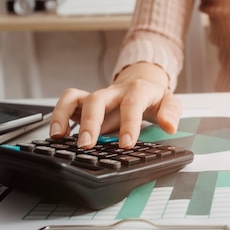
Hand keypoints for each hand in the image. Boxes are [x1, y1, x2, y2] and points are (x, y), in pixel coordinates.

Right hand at [49, 62, 181, 148]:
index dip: (128, 123)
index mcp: (137, 91)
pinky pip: (68, 102)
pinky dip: (58, 114)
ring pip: (76, 98)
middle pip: (98, 100)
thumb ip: (171, 113)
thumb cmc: (154, 98)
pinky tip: (58, 133)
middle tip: (87, 144)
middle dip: (91, 122)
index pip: (132, 104)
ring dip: (64, 115)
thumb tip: (170, 126)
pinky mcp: (86, 103)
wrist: (142, 85)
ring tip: (60, 136)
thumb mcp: (170, 102)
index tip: (126, 143)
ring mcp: (98, 96)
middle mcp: (114, 92)